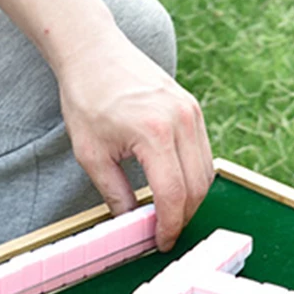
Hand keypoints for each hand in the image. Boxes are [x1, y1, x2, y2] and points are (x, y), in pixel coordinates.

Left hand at [58, 31, 212, 250]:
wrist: (94, 51)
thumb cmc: (88, 97)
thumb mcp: (91, 155)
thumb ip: (115, 195)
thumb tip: (133, 228)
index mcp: (154, 133)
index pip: (173, 195)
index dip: (169, 226)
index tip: (160, 243)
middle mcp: (181, 121)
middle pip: (196, 189)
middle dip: (182, 218)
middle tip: (164, 233)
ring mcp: (192, 113)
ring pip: (206, 175)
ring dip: (191, 200)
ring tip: (168, 213)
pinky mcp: (194, 110)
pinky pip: (203, 155)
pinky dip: (193, 178)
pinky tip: (174, 188)